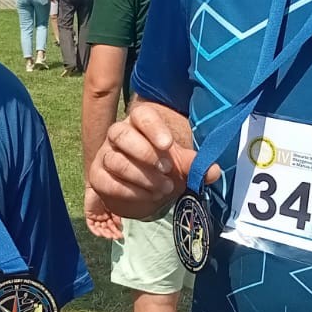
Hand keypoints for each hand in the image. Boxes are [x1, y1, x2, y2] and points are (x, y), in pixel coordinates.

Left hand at [83, 186, 121, 240]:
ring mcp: (96, 216)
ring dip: (104, 233)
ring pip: (100, 228)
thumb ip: (117, 216)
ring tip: (109, 236)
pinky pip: (91, 226)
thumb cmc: (108, 192)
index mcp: (110, 214)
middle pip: (107, 228)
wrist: (98, 183)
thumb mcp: (116, 206)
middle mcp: (103, 216)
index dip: (116, 231)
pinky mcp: (89, 215)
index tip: (120, 235)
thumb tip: (120, 226)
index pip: (113, 226)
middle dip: (111, 233)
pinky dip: (95, 230)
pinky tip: (100, 234)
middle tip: (116, 237)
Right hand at [87, 104, 218, 221]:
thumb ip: (196, 166)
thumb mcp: (181, 164)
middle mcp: (118, 135)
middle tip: (166, 170)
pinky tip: (147, 196)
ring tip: (163, 188)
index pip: (141, 115)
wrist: (146, 189)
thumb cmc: (164, 168)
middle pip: (121, 134)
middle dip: (144, 153)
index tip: (167, 144)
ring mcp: (105, 155)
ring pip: (115, 160)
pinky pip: (106, 181)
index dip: (153, 128)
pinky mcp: (98, 176)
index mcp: (140, 123)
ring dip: (142, 177)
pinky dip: (128, 191)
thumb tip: (214, 171)